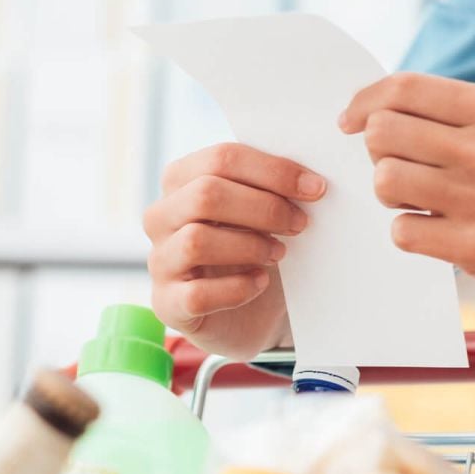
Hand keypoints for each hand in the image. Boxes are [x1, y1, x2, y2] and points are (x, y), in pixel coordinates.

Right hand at [145, 143, 325, 359]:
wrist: (251, 315)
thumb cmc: (256, 252)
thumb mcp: (262, 213)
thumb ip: (272, 188)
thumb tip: (309, 178)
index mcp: (182, 180)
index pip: (221, 159)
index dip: (272, 171)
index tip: (314, 188)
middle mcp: (161, 217)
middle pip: (205, 195)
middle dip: (263, 208)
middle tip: (299, 223)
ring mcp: (160, 261)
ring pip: (196, 241)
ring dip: (249, 246)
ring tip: (279, 254)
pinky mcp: (168, 304)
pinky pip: (198, 294)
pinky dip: (238, 289)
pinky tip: (260, 283)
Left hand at [339, 73, 474, 308]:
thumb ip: (438, 112)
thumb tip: (360, 112)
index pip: (405, 89)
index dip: (364, 103)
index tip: (349, 123)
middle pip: (383, 133)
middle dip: (379, 153)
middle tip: (404, 171)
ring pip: (385, 180)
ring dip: (390, 196)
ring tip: (419, 202)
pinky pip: (401, 231)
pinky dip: (408, 233)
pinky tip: (436, 232)